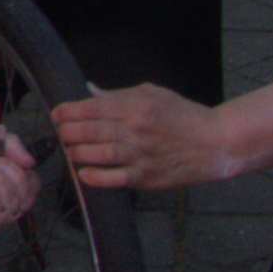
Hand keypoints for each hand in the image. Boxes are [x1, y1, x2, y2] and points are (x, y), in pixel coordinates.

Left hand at [54, 84, 231, 193]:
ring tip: (70, 150)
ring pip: (94, 155)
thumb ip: (118, 95)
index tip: (57, 115)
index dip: (66, 112)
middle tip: (61, 133)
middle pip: (87, 131)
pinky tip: (83, 172)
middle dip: (66, 132)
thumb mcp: (153, 93)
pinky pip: (111, 179)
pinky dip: (93, 176)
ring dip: (75, 152)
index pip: (89, 108)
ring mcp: (139, 155)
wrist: (215, 142)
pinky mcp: (145, 177)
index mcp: (135, 105)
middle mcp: (134, 130)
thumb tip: (89, 92)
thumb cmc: (184, 115)